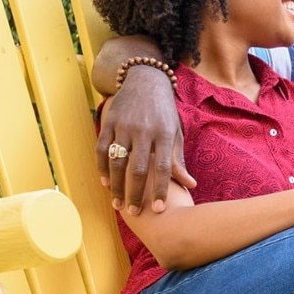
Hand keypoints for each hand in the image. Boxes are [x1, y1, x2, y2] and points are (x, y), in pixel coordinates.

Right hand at [96, 67, 195, 213]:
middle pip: (138, 169)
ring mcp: (124, 126)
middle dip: (136, 194)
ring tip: (118, 204)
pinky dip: (102, 168)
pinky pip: (102, 149)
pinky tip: (105, 183)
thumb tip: (191, 185)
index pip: (164, 168)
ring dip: (117, 186)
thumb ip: (177, 160)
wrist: (145, 80)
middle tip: (135, 213)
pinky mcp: (109, 122)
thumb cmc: (164, 112)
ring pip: (118, 162)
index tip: (160, 210)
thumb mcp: (175, 132)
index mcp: (164, 134)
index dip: (162, 190)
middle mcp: (144, 131)